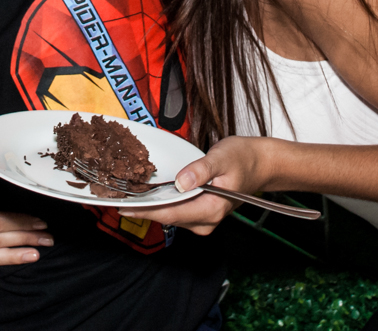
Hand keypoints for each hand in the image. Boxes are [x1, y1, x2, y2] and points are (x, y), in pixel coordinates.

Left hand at [117, 136, 267, 234]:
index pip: (172, 213)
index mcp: (212, 208)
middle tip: (116, 198)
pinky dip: (161, 205)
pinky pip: (176, 212)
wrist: (261, 164)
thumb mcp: (222, 157)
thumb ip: (201, 170)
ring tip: (127, 196)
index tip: (124, 206)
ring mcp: (204, 220)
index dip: (146, 210)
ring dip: (150, 207)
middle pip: (167, 217)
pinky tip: (148, 196)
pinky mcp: (201, 214)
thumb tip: (181, 182)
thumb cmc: (243, 158)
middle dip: (143, 209)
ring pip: (170, 216)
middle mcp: (207, 220)